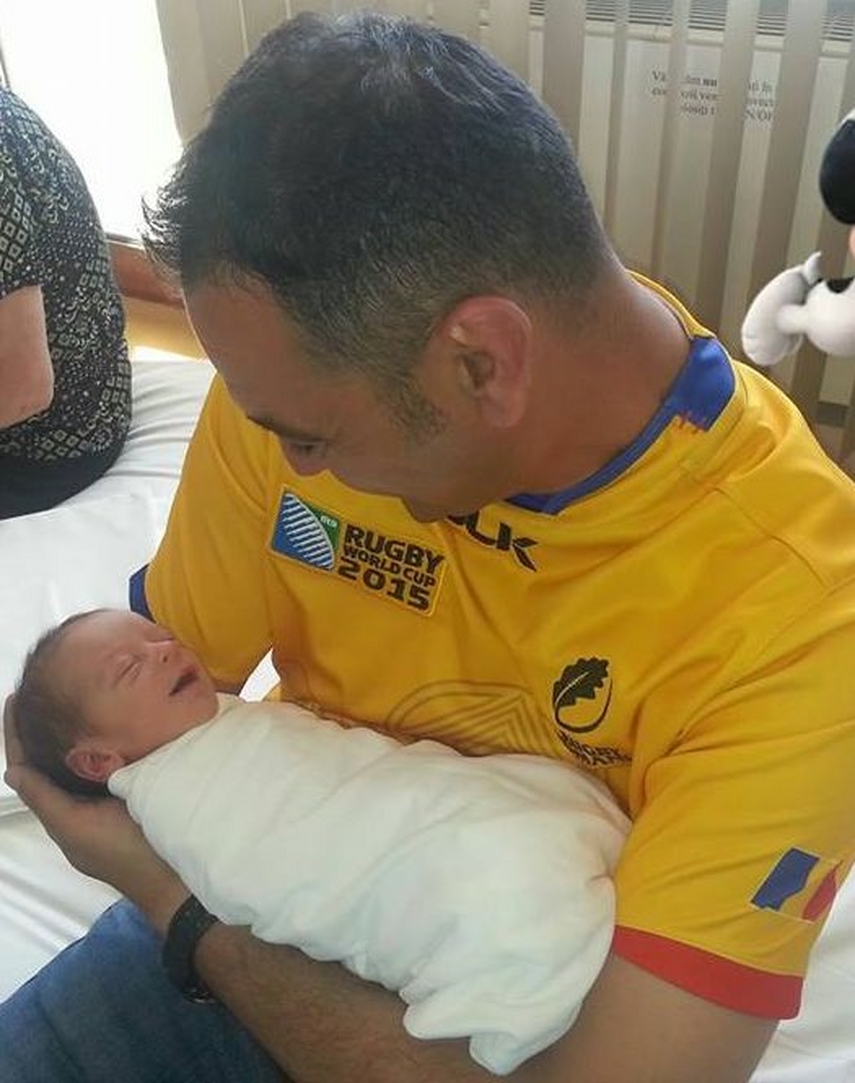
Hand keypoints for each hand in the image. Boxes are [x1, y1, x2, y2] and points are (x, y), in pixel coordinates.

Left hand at [4, 693, 187, 931]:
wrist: (180, 873)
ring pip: (86, 754)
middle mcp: (86, 798)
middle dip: (47, 725)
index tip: (15, 698)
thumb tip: (12, 768)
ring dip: (78, 728)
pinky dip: (109, 734)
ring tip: (79, 691)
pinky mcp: (143, 783)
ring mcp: (115, 791)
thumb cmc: (124, 852)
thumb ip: (45, 798)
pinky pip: (118, 754)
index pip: (31, 766)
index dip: (17, 735)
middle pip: (56, 757)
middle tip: (49, 686)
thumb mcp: (75, 827)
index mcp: (65, 809)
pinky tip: (117, 713)